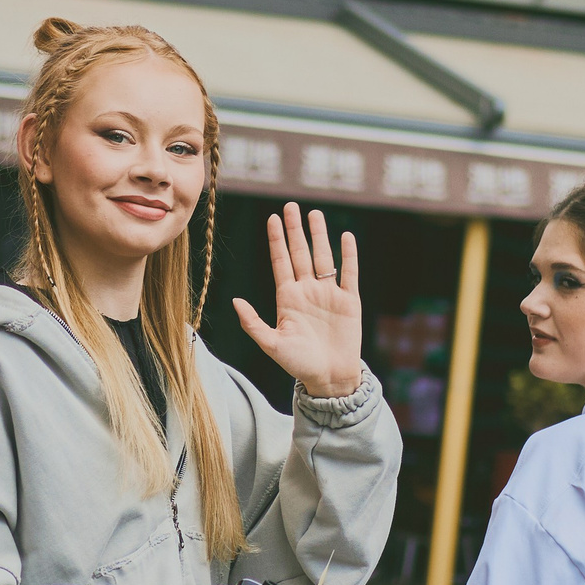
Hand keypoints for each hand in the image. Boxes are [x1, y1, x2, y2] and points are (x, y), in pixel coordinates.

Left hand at [234, 204, 362, 399]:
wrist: (330, 378)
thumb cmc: (299, 364)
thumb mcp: (272, 344)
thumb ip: (253, 323)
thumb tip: (235, 300)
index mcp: (287, 298)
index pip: (281, 262)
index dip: (277, 240)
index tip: (272, 218)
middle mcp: (307, 291)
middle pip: (300, 253)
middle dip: (295, 230)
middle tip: (291, 206)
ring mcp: (328, 294)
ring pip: (323, 258)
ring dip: (319, 236)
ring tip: (314, 214)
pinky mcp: (349, 301)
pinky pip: (349, 273)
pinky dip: (348, 255)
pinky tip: (345, 237)